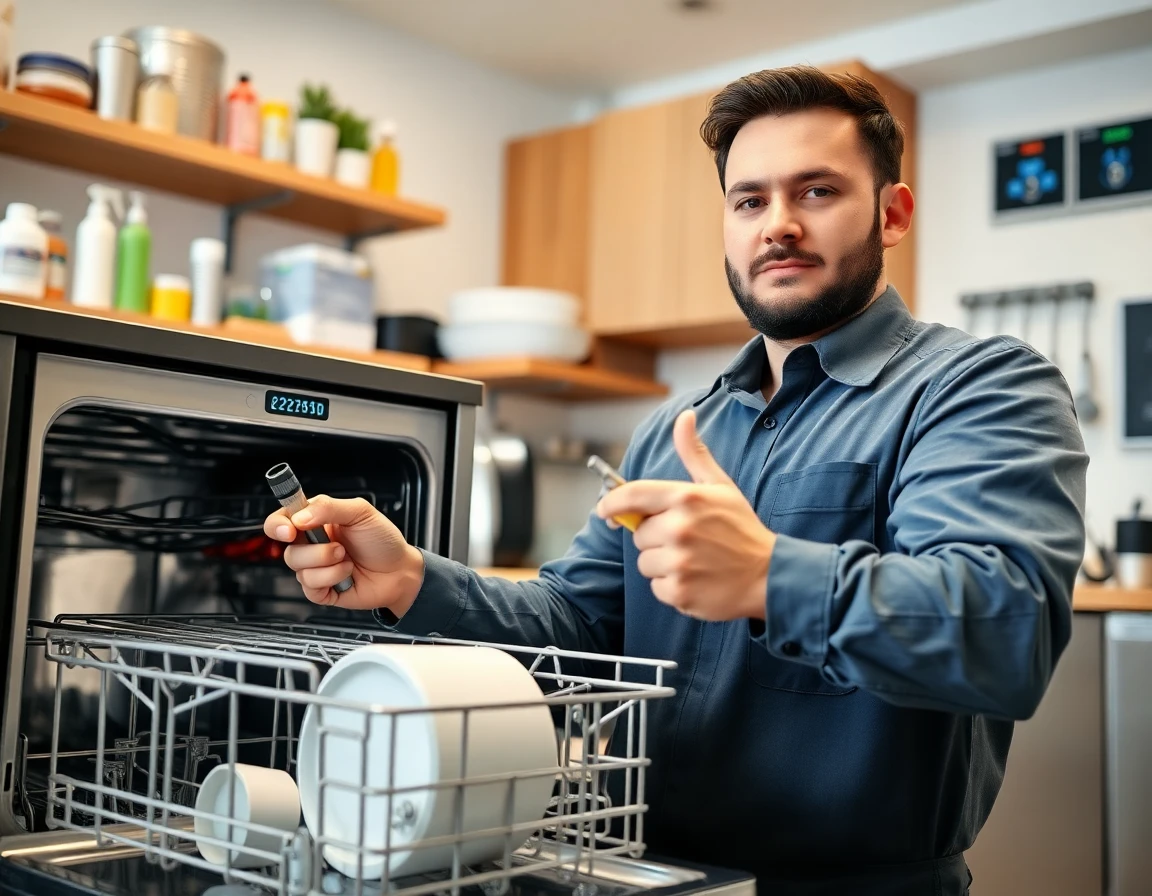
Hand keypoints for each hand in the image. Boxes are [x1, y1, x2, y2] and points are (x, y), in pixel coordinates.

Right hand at [263, 495, 424, 612]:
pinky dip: (331, 579)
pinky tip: (346, 575)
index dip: (278, 525)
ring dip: (328, 564)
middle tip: (340, 547)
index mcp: (315, 521)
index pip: (280, 521)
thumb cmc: (383, 540)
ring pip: (298, 569)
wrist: (400, 571)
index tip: (289, 530)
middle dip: (315, 551)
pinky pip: (310, 588)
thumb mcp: (360, 512)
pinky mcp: (320, 590)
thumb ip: (328, 507)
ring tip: (348, 560)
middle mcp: (312, 545)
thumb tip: (299, 517)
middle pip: (287, 549)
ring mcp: (315, 568)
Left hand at [595, 410, 774, 621]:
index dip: (611, 502)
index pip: (632, 495)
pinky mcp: (680, 592)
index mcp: (686, 498)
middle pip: (639, 534)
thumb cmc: (741, 528)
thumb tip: (684, 416)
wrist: (769, 575)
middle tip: (687, 540)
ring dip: (663, 564)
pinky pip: (656, 588)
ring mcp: (679, 562)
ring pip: (645, 563)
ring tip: (694, 560)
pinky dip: (672, 587)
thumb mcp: (720, 486)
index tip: (605, 510)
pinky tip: (696, 579)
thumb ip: (694, 453)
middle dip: (656, 538)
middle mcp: (679, 528)